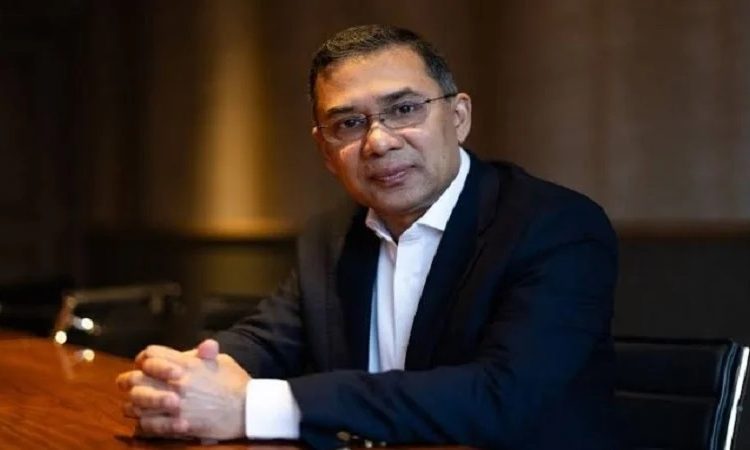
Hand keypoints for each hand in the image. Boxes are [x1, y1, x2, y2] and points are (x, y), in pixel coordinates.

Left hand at [116, 339, 250, 439]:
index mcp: (186, 363)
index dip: (145, 358)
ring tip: (133, 404)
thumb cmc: (235, 383)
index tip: (144, 364)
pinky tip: (143, 421)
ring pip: (136, 403)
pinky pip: (147, 424)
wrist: (247, 409)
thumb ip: (206, 354)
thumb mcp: (222, 361)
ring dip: (132, 403)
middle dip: (128, 380)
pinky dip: (142, 423)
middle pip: (136, 378)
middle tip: (127, 383)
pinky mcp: (176, 425)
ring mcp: (174, 405)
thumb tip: (204, 345)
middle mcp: (176, 382)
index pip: (151, 354)